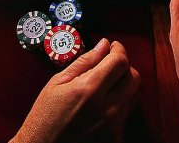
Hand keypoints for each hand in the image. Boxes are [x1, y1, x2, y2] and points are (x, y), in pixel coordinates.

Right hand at [11, 39, 140, 142]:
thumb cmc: (44, 117)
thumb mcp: (57, 83)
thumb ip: (84, 62)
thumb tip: (103, 45)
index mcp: (89, 89)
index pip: (120, 62)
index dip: (119, 49)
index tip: (113, 46)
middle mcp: (107, 108)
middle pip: (133, 77)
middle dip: (123, 65)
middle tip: (109, 64)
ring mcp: (113, 125)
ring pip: (134, 94)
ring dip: (124, 84)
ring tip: (105, 85)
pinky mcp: (116, 138)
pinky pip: (127, 112)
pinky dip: (120, 103)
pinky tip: (103, 104)